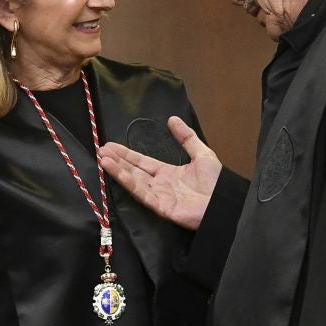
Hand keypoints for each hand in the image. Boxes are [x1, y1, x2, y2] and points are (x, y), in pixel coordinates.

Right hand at [96, 116, 220, 230]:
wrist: (225, 203)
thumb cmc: (217, 183)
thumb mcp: (202, 153)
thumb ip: (187, 138)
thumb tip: (173, 119)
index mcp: (167, 173)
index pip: (142, 162)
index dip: (127, 154)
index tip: (110, 146)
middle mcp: (159, 184)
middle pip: (134, 170)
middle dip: (117, 160)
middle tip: (100, 150)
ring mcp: (158, 195)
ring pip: (134, 180)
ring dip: (117, 169)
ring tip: (103, 158)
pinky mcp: (160, 206)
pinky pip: (141, 192)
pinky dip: (127, 182)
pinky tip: (116, 171)